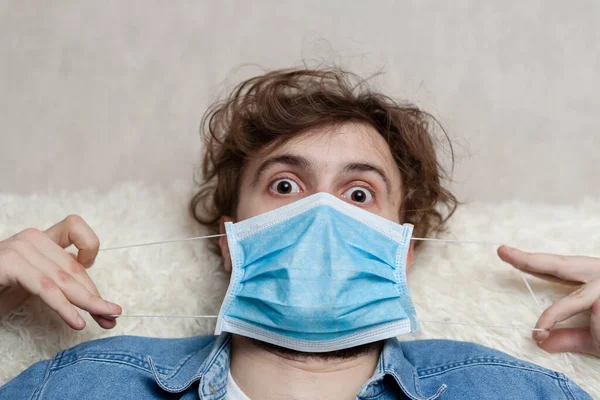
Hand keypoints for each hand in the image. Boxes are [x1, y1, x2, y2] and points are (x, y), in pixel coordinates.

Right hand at [0, 215, 120, 329]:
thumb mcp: (36, 284)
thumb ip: (62, 285)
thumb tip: (101, 305)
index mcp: (39, 238)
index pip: (78, 234)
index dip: (92, 251)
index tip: (94, 274)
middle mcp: (31, 238)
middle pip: (74, 266)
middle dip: (96, 295)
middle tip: (113, 315)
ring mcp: (18, 248)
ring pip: (64, 279)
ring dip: (88, 303)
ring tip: (105, 319)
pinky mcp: (9, 264)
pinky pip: (45, 288)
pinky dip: (64, 307)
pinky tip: (77, 321)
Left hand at [498, 245, 599, 356]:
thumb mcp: (598, 337)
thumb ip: (569, 336)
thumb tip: (540, 341)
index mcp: (593, 280)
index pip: (556, 270)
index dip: (530, 262)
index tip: (505, 252)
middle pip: (560, 265)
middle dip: (529, 259)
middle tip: (502, 251)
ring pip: (575, 298)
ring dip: (555, 315)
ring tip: (540, 328)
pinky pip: (591, 313)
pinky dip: (579, 326)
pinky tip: (564, 331)